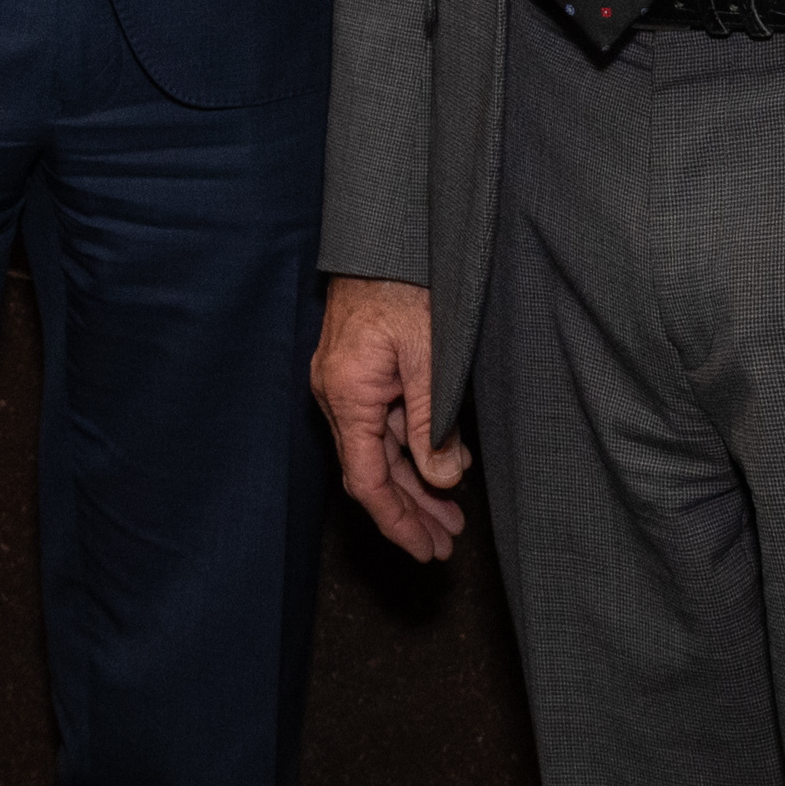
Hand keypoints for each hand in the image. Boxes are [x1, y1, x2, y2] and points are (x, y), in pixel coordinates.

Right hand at [313, 274, 469, 561]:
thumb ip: (433, 421)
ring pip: (377, 452)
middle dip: (410, 511)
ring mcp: (343, 384)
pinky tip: (439, 468)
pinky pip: (380, 426)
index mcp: (346, 393)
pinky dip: (409, 452)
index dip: (396, 521)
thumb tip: (442, 480)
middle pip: (371, 472)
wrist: (383, 236)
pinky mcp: (356, 374)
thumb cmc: (404, 287)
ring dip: (413, 485)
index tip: (426, 549)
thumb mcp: (429, 355)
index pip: (365, 479)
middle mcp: (334, 394)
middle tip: (446, 544)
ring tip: (450, 517)